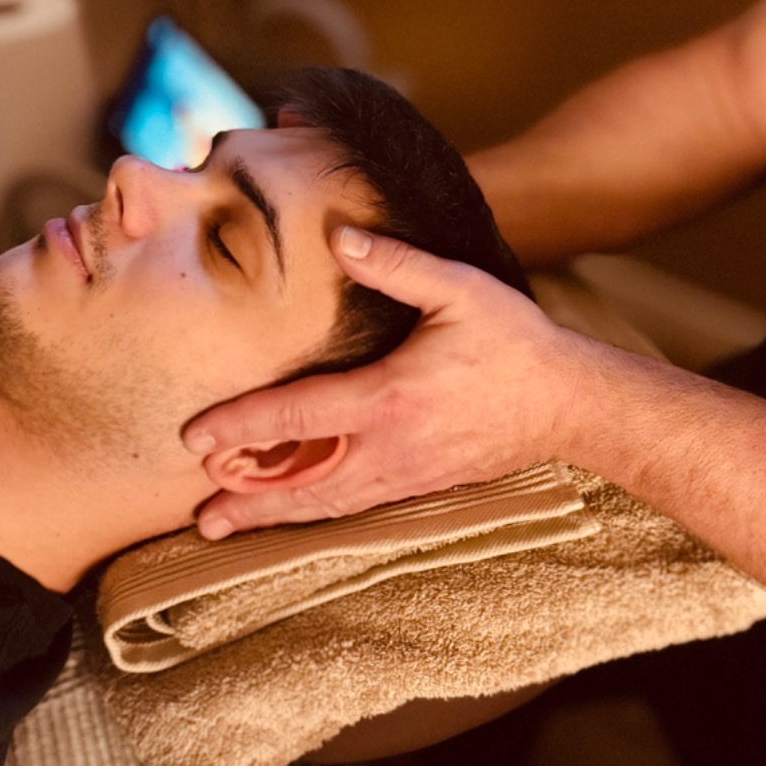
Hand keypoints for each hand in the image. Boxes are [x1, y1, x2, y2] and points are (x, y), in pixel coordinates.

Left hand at [183, 226, 596, 536]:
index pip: (298, 415)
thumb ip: (397, 264)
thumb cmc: (514, 343)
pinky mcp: (422, 484)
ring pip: (327, 503)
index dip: (242, 426)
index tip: (195, 437)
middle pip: (302, 482)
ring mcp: (406, 474)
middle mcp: (391, 447)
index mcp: (389, 397)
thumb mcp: (461, 289)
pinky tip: (293, 516)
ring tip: (226, 529)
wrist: (569, 402)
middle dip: (247, 500)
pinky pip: (355, 505)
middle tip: (199, 516)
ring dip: (274, 517)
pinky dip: (315, 514)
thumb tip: (340, 236)